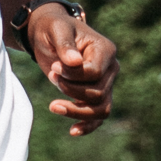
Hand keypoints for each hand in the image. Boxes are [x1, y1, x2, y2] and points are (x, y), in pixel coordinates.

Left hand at [24, 2, 118, 137]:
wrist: (49, 34)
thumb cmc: (53, 28)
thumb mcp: (56, 30)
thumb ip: (65, 44)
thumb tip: (74, 62)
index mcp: (105, 50)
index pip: (94, 73)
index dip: (73, 76)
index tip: (55, 67)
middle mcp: (111, 68)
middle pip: (98, 93)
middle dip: (71, 90)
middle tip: (52, 75)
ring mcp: (105, 83)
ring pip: (101, 109)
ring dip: (76, 111)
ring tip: (53, 106)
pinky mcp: (95, 95)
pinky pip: (98, 117)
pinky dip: (87, 126)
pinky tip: (72, 131)